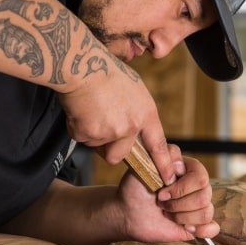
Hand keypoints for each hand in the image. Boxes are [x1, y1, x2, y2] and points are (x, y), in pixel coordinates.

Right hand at [57, 51, 174, 182]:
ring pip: (97, 146)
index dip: (163, 164)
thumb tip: (134, 129)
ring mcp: (109, 131)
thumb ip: (138, 113)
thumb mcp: (135, 90)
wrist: (82, 66)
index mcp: (145, 113)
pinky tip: (81, 109)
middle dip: (108, 148)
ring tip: (92, 109)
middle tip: (100, 126)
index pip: (157, 145)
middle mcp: (130, 126)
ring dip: (92, 133)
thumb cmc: (107, 72)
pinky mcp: (88, 133)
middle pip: (118, 155)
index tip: (168, 178)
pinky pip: (82, 138)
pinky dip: (78, 127)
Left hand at [117, 146, 218, 243]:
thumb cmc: (135, 188)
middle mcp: (196, 186)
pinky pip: (213, 228)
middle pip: (204, 197)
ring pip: (206, 213)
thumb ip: (163, 157)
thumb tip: (180, 164)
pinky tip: (187, 228)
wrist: (127, 212)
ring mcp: (198, 205)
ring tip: (167, 214)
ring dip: (181, 217)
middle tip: (161, 204)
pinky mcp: (197, 224)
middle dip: (178, 204)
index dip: (181, 188)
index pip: (201, 177)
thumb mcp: (145, 166)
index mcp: (188, 169)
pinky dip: (203, 230)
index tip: (160, 192)